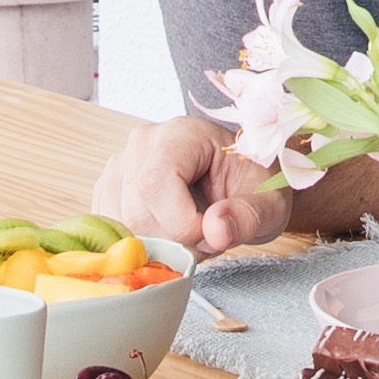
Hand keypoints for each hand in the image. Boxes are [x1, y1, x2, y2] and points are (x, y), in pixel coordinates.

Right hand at [91, 108, 296, 259]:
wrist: (238, 182)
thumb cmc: (253, 186)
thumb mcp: (269, 204)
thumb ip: (249, 216)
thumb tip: (216, 231)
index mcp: (182, 134)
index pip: (156, 183)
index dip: (182, 223)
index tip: (213, 235)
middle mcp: (142, 143)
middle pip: (136, 211)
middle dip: (174, 240)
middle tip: (207, 237)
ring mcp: (120, 166)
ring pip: (121, 225)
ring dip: (159, 245)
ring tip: (190, 233)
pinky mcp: (109, 190)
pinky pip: (112, 231)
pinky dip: (141, 245)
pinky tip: (168, 234)